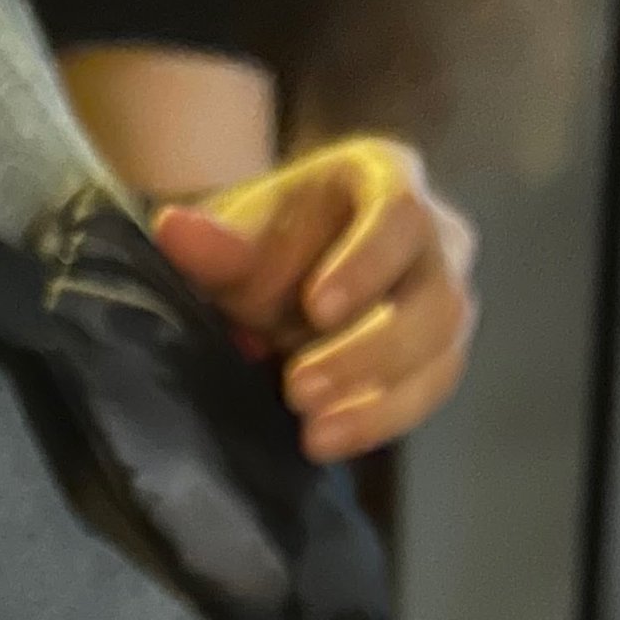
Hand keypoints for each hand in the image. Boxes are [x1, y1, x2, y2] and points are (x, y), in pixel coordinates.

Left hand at [154, 140, 477, 461]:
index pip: (401, 216)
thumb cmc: (272, 237)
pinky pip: (428, 394)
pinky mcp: (439, 356)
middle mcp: (438, 238)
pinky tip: (329, 440)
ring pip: (441, 355)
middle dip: (368, 353)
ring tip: (313, 433)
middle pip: (436, 300)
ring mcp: (446, 300)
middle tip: (297, 389)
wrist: (289, 268)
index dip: (366, 265)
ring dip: (379, 403)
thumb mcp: (239, 231)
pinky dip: (379, 421)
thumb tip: (174, 231)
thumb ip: (216, 240)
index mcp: (389, 178)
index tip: (317, 309)